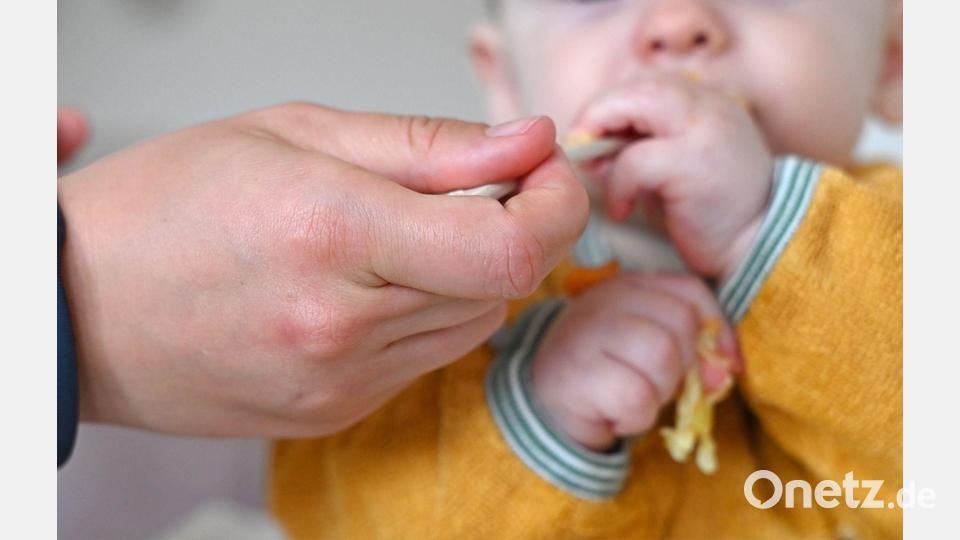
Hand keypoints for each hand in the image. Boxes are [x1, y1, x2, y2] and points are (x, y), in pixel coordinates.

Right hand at [58, 103, 587, 436]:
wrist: (77, 310)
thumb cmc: (166, 208)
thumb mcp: (294, 135)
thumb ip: (428, 146)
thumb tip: (526, 146)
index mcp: (332, 234)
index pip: (510, 247)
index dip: (556, 206)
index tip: (546, 170)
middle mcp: (343, 326)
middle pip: (503, 282)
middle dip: (510, 224)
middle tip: (462, 185)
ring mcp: (341, 382)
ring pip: (473, 321)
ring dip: (467, 269)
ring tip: (393, 234)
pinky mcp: (336, 412)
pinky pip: (426, 356)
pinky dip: (427, 310)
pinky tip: (369, 282)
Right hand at [531, 273, 739, 450]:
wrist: (545, 403)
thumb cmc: (609, 374)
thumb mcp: (651, 350)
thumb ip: (693, 352)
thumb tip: (726, 373)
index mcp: (629, 286)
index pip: (690, 291)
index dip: (717, 330)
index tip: (722, 366)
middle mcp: (605, 298)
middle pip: (679, 325)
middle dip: (681, 368)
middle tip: (653, 385)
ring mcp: (586, 331)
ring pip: (661, 358)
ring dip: (658, 393)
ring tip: (633, 397)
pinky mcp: (575, 372)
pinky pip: (636, 397)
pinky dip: (636, 417)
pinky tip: (615, 413)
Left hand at [571, 73, 773, 280]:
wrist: (761, 248)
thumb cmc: (711, 216)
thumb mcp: (673, 171)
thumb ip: (638, 149)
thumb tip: (589, 148)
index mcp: (706, 104)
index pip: (646, 85)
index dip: (610, 106)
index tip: (589, 136)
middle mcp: (709, 106)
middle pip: (638, 87)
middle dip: (598, 113)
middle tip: (580, 148)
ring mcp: (705, 129)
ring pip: (635, 105)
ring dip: (603, 137)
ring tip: (595, 172)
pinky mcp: (694, 162)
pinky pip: (635, 160)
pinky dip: (617, 184)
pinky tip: (622, 210)